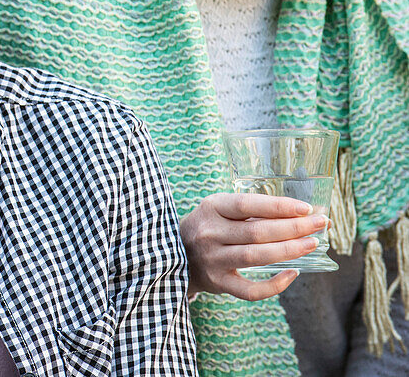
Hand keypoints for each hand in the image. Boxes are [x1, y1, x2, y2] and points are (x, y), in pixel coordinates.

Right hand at [180, 193, 327, 300]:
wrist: (174, 253)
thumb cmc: (207, 226)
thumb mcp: (218, 210)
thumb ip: (250, 212)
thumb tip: (299, 214)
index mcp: (211, 208)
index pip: (248, 204)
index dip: (279, 206)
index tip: (305, 208)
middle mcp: (210, 233)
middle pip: (258, 231)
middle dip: (294, 228)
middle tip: (320, 224)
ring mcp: (213, 259)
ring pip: (257, 257)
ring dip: (290, 250)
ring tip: (312, 243)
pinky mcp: (218, 282)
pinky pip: (251, 290)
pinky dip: (275, 285)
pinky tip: (293, 274)